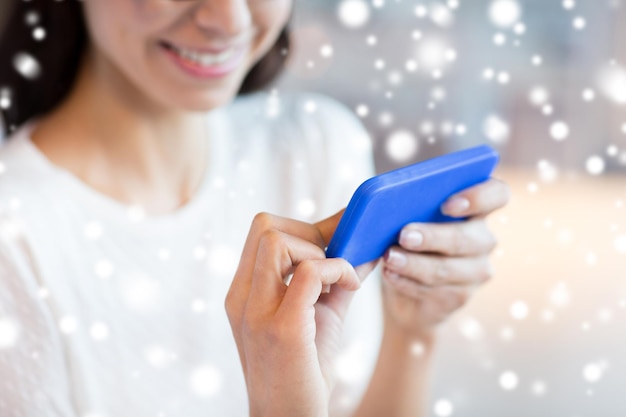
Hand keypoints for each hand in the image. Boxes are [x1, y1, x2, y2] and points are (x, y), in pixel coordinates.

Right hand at [225, 211, 375, 416]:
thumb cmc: (305, 370)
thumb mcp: (320, 316)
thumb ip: (337, 280)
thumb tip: (367, 245)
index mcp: (244, 293)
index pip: (261, 232)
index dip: (302, 225)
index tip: (335, 235)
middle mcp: (242, 299)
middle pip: (265, 226)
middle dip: (309, 231)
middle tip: (335, 257)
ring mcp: (258, 313)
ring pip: (278, 240)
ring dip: (320, 251)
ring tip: (340, 279)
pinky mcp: (283, 329)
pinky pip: (311, 272)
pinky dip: (339, 269)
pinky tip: (351, 286)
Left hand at [380, 178, 509, 337]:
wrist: (406, 286)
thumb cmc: (408, 238)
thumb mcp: (409, 218)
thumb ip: (412, 208)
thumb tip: (394, 205)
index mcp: (476, 209)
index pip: (497, 194)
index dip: (479, 197)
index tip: (448, 205)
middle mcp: (483, 238)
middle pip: (465, 237)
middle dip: (432, 236)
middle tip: (404, 235)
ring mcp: (477, 270)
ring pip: (446, 268)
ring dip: (413, 263)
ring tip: (390, 257)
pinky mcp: (461, 295)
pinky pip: (433, 290)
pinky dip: (406, 281)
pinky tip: (391, 274)